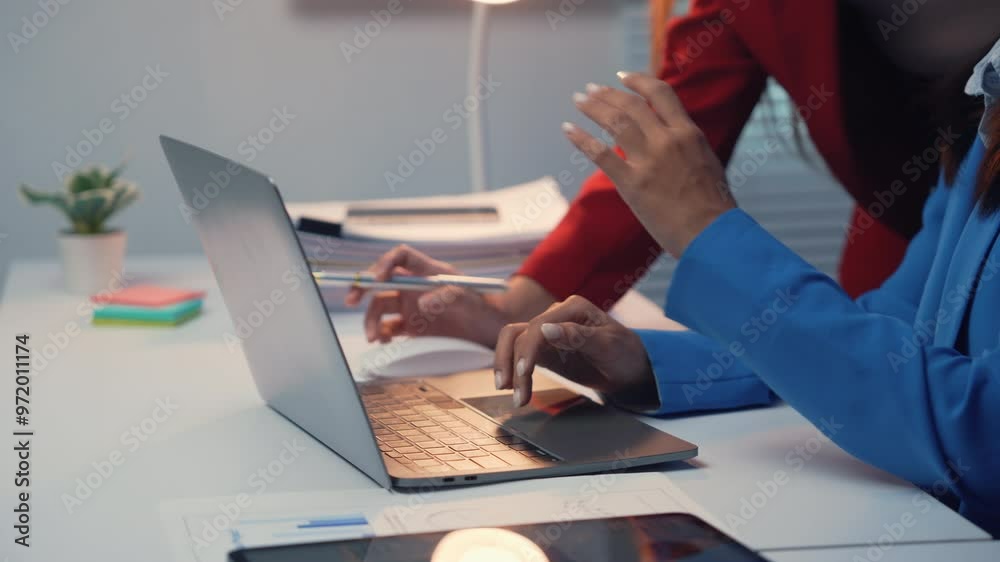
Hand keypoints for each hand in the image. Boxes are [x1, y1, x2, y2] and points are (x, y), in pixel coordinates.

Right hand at [343, 245, 508, 347]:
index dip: (385, 263)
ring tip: (374, 338)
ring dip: (371, 321)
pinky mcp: (412, 328)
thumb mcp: (468, 298)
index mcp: (428, 271)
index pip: (401, 256)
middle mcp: (415, 287)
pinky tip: (383, 343)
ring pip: (380, 308)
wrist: (490, 330)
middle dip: (362, 287)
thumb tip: (422, 302)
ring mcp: (411, 307)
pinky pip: (388, 329)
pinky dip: (381, 335)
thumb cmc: (483, 307)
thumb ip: (447, 295)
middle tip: (351, 299)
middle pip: (381, 281)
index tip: (378, 278)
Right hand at [494, 295, 657, 408]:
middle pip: (518, 333)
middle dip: (510, 361)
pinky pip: (521, 358)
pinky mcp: (544, 350)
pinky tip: (516, 390)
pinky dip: (516, 374)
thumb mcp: (608, 345)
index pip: (538, 325)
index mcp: (572, 308)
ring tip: (516, 397)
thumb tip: (547, 329)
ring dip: (508, 368)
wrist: (631, 370)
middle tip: (511, 388)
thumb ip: (578, 336)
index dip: (527, 349)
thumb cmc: (625, 353)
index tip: (523, 373)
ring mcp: (547, 333)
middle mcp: (555, 316)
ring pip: (514, 345)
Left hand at [561, 72, 735, 257]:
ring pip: (615, 122)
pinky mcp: (632, 183)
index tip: (621, 76)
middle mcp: (668, 140)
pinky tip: (568, 128)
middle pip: (631, 105)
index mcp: (688, 133)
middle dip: (607, 93)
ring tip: (579, 100)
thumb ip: (685, 144)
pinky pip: (600, 154)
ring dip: (593, 107)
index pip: (661, 93)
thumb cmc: (712, 206)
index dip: (638, 81)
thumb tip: (671, 135)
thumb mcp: (706, 162)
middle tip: (590, 90)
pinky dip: (581, 138)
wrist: (711, 233)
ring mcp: (649, 161)